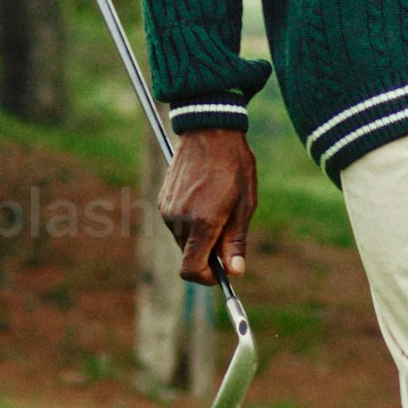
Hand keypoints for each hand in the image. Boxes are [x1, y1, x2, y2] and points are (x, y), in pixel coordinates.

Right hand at [160, 125, 258, 285]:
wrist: (209, 129)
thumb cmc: (234, 166)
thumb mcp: (245, 204)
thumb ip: (236, 241)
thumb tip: (235, 272)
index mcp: (202, 222)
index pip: (191, 270)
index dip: (207, 278)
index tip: (222, 273)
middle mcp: (179, 219)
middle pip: (189, 256)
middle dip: (208, 254)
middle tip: (228, 230)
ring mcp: (168, 209)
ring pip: (183, 240)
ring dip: (200, 236)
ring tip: (218, 206)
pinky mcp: (163, 200)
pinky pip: (176, 224)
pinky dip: (190, 222)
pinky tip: (204, 197)